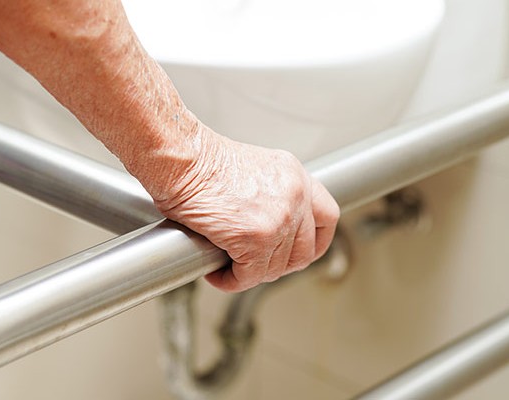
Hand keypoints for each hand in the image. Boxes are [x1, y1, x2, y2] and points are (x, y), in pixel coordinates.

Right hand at [152, 127, 339, 291]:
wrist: (180, 157)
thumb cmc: (200, 162)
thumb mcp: (251, 169)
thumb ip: (270, 195)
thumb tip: (265, 226)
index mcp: (294, 175)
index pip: (327, 216)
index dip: (315, 242)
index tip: (301, 252)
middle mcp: (295, 195)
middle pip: (304, 251)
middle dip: (278, 265)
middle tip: (252, 265)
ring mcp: (279, 218)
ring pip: (274, 268)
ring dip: (249, 274)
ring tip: (227, 267)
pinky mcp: (255, 237)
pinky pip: (249, 276)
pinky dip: (231, 280)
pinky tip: (216, 272)